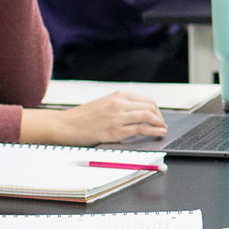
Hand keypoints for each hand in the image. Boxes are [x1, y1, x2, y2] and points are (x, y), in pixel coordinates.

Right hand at [43, 91, 169, 145]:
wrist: (66, 125)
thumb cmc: (83, 117)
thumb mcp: (104, 103)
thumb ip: (121, 105)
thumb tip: (140, 112)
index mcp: (118, 95)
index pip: (147, 100)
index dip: (156, 110)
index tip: (159, 117)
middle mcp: (119, 103)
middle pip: (150, 107)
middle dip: (160, 117)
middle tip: (162, 124)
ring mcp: (118, 117)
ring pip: (148, 116)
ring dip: (159, 124)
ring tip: (162, 130)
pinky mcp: (115, 131)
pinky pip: (140, 129)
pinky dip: (153, 131)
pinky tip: (158, 133)